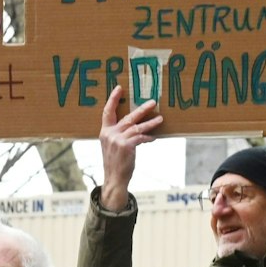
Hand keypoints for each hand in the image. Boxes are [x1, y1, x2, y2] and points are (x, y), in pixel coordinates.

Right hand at [98, 85, 162, 209]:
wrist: (114, 178)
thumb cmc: (115, 162)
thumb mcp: (112, 147)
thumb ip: (119, 135)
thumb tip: (135, 127)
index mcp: (104, 132)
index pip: (107, 112)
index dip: (112, 99)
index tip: (119, 88)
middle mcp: (110, 134)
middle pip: (128, 117)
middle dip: (142, 109)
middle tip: (153, 102)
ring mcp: (118, 140)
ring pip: (137, 127)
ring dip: (151, 123)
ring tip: (161, 118)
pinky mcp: (126, 146)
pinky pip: (141, 138)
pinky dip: (148, 137)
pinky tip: (154, 137)